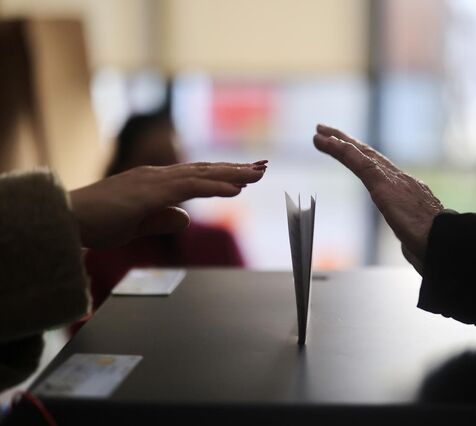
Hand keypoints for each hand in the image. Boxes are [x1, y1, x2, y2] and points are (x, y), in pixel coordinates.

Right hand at [69, 161, 266, 247]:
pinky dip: (215, 187)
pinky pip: (190, 188)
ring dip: (233, 174)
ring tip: (258, 173)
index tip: (246, 175)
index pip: (196, 175)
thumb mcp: (137, 224)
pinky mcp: (150, 193)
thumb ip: (162, 219)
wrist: (65, 220)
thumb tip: (185, 219)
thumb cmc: (95, 223)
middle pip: (205, 170)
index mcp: (154, 183)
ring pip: (202, 174)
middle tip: (263, 166)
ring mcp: (154, 182)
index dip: (222, 175)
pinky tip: (236, 189)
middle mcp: (157, 176)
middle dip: (236, 169)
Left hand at [313, 125, 442, 273]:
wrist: (445, 244)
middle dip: (347, 142)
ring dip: (338, 142)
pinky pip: (359, 163)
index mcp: (407, 192)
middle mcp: (400, 180)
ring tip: (319, 133)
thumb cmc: (435, 245)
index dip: (362, 157)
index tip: (348, 148)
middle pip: (368, 155)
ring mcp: (393, 180)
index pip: (379, 169)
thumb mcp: (417, 239)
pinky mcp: (384, 184)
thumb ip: (410, 236)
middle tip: (326, 131)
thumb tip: (409, 244)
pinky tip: (329, 142)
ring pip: (361, 154)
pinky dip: (343, 151)